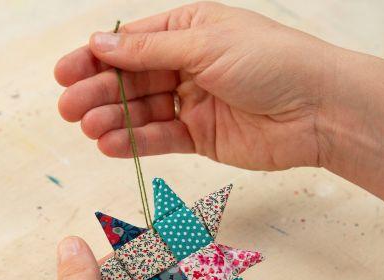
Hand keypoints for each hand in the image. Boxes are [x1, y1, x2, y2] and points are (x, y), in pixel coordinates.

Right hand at [54, 1, 338, 170]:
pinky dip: (136, 142)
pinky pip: (162, 138)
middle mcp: (188, 65)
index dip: (96, 58)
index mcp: (189, 31)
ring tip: (87, 128)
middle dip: (98, 92)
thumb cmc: (271, 62)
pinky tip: (109, 144)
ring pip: (143, 111)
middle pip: (131, 79)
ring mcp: (194, 102)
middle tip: (67, 107)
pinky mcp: (203, 137)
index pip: (131, 44)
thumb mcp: (205, 45)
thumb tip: (100, 43)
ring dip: (113, 120)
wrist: (319, 109)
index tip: (64, 72)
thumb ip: (149, 50)